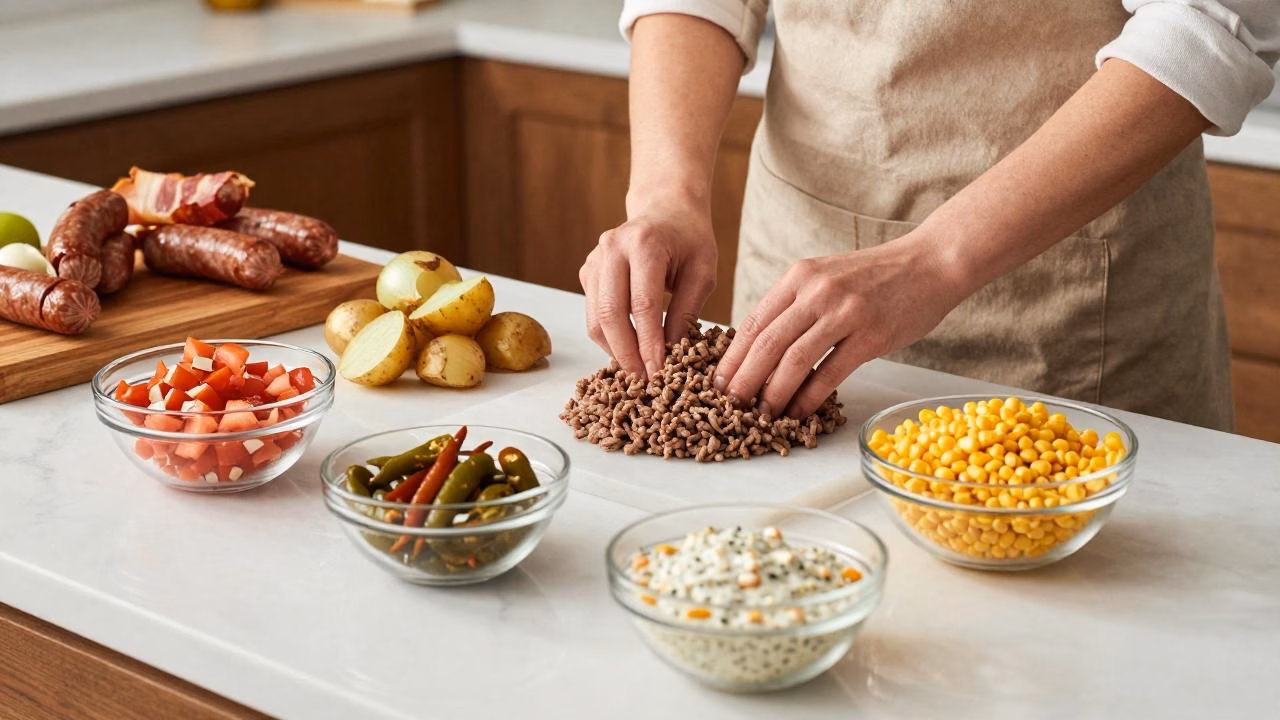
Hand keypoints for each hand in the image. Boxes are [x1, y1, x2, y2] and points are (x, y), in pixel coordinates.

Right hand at [580, 201, 717, 375]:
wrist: (665, 208)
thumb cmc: (690, 240)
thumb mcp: (703, 272)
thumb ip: (686, 312)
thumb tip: (672, 355)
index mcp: (644, 243)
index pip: (643, 304)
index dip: (649, 343)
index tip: (658, 372)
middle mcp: (612, 248)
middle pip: (610, 313)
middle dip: (627, 353)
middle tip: (643, 381)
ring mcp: (595, 259)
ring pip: (595, 318)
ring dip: (615, 350)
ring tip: (638, 371)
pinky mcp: (588, 271)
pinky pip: (592, 313)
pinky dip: (608, 337)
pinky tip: (629, 349)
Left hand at [713, 232, 967, 417]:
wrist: (931, 263)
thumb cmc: (877, 276)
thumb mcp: (826, 277)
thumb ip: (796, 304)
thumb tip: (762, 348)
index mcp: (799, 276)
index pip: (754, 322)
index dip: (732, 357)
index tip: (717, 383)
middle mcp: (817, 291)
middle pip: (767, 343)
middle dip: (743, 380)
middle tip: (729, 407)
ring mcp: (844, 312)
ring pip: (794, 360)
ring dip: (773, 393)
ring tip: (761, 416)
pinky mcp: (870, 335)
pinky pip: (830, 373)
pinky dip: (809, 397)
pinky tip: (799, 413)